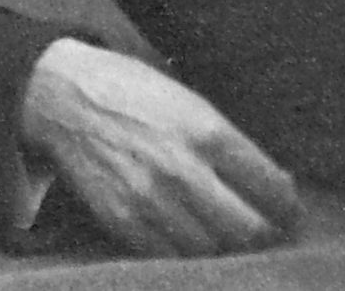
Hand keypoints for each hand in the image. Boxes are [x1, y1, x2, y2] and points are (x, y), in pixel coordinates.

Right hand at [20, 39, 298, 255]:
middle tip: (262, 229)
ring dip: (223, 245)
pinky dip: (183, 252)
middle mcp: (183, 169)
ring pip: (213, 249)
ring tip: (222, 233)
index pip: (273, 189)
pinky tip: (184, 235)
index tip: (285, 208)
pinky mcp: (122, 218)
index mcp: (206, 132)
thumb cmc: (127, 89)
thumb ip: (226, 142)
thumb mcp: (186, 99)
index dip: (287, 204)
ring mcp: (151, 198)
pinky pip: (170, 256)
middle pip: (250, 229)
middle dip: (263, 233)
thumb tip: (271, 182)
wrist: (57, 93)